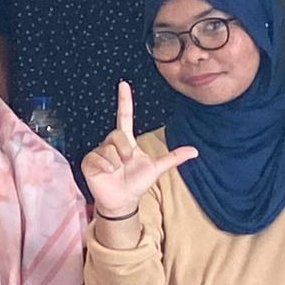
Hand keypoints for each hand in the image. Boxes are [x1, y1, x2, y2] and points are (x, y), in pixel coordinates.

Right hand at [78, 81, 197, 220]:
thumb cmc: (137, 182)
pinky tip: (107, 173)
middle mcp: (112, 143)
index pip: (124, 116)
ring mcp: (99, 152)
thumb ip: (173, 158)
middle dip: (125, 151)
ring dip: (116, 163)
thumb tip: (195, 151)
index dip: (124, 100)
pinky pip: (97, 158)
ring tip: (116, 172)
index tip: (123, 84)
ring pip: (108, 149)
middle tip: (126, 163)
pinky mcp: (89, 161)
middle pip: (117, 135)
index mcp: (127, 140)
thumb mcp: (156, 169)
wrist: (123, 200)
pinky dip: (105, 167)